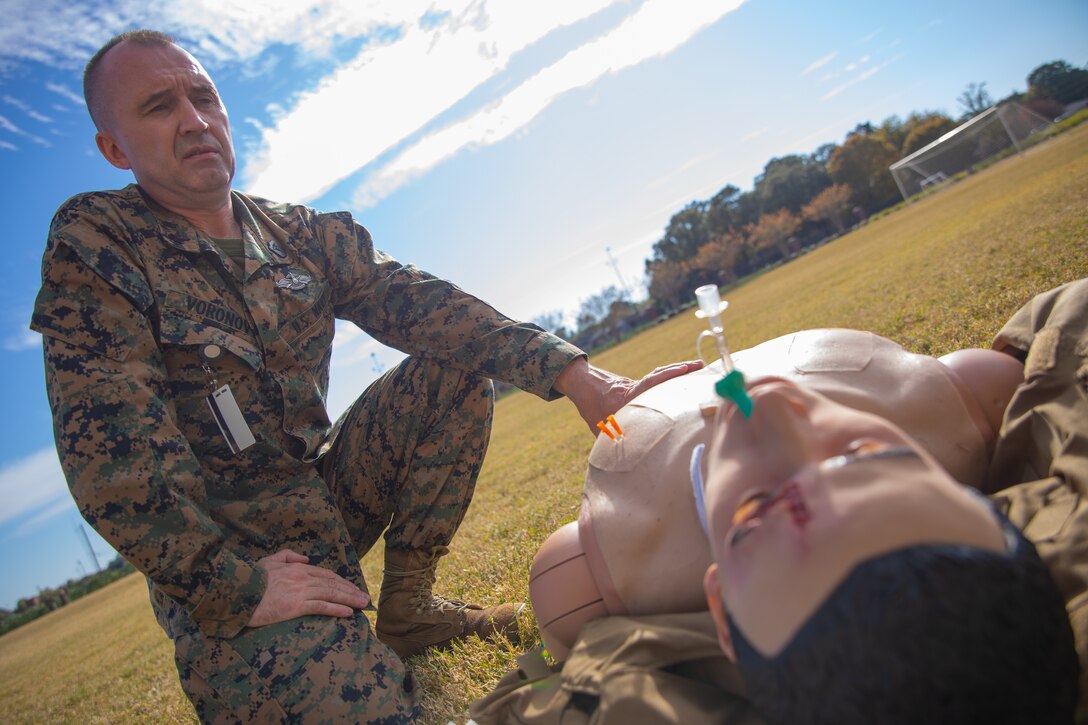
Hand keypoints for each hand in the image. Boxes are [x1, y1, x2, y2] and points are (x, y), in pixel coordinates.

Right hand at [247, 549, 369, 627]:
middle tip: (364, 598)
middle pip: (332, 583)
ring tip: (362, 605)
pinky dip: (336, 609)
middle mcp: (302, 577)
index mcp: (296, 567)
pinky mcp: (295, 606)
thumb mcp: (268, 561)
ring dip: (349, 599)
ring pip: (331, 594)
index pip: (325, 574)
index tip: (351, 587)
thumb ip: (287, 555)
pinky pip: (321, 607)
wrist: (236, 592)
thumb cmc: (250, 578)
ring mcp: (300, 591)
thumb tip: (306, 558)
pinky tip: (348, 613)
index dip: (341, 582)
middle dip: (351, 590)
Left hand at [554, 357, 703, 434]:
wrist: (581, 383)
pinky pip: (656, 382)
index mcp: (631, 393)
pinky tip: (679, 385)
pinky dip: (668, 380)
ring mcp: (639, 385)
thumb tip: (623, 462)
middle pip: (662, 375)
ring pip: (661, 376)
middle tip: (703, 367)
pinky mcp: (638, 387)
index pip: (653, 381)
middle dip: (683, 371)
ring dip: (677, 373)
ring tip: (697, 369)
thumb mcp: (599, 425)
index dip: (670, 375)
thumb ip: (614, 441)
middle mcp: (638, 386)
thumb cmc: (590, 405)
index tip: (686, 369)